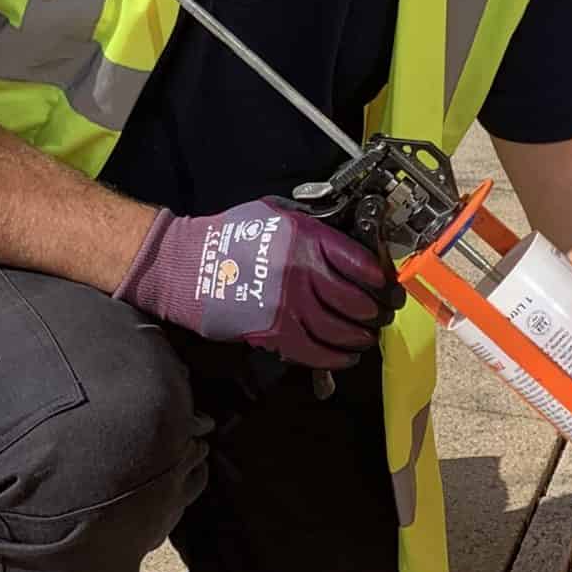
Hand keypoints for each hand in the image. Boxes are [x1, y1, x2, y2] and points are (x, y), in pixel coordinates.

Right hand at [116, 199, 389, 368]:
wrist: (189, 265)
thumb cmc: (231, 234)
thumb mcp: (274, 213)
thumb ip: (309, 225)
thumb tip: (342, 239)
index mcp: (306, 238)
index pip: (358, 262)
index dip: (377, 278)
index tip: (383, 286)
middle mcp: (303, 271)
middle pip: (354, 300)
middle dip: (373, 311)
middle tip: (378, 315)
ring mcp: (290, 305)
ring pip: (339, 329)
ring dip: (358, 337)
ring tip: (364, 337)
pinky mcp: (274, 333)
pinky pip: (316, 351)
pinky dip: (336, 357)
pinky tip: (346, 356)